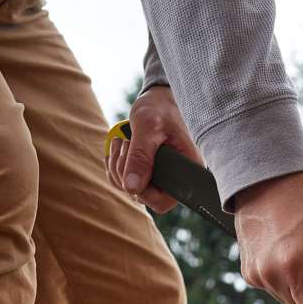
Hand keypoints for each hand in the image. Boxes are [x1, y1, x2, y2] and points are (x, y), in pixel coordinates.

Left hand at [106, 86, 201, 213]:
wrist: (158, 102)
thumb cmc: (159, 110)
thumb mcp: (149, 128)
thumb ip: (141, 156)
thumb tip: (132, 187)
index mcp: (187, 172)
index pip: (164, 201)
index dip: (144, 191)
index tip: (134, 164)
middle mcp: (176, 181)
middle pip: (144, 198)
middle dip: (126, 173)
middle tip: (125, 143)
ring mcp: (161, 180)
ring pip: (130, 191)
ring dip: (117, 168)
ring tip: (122, 142)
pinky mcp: (148, 176)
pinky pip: (124, 183)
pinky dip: (115, 168)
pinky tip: (119, 149)